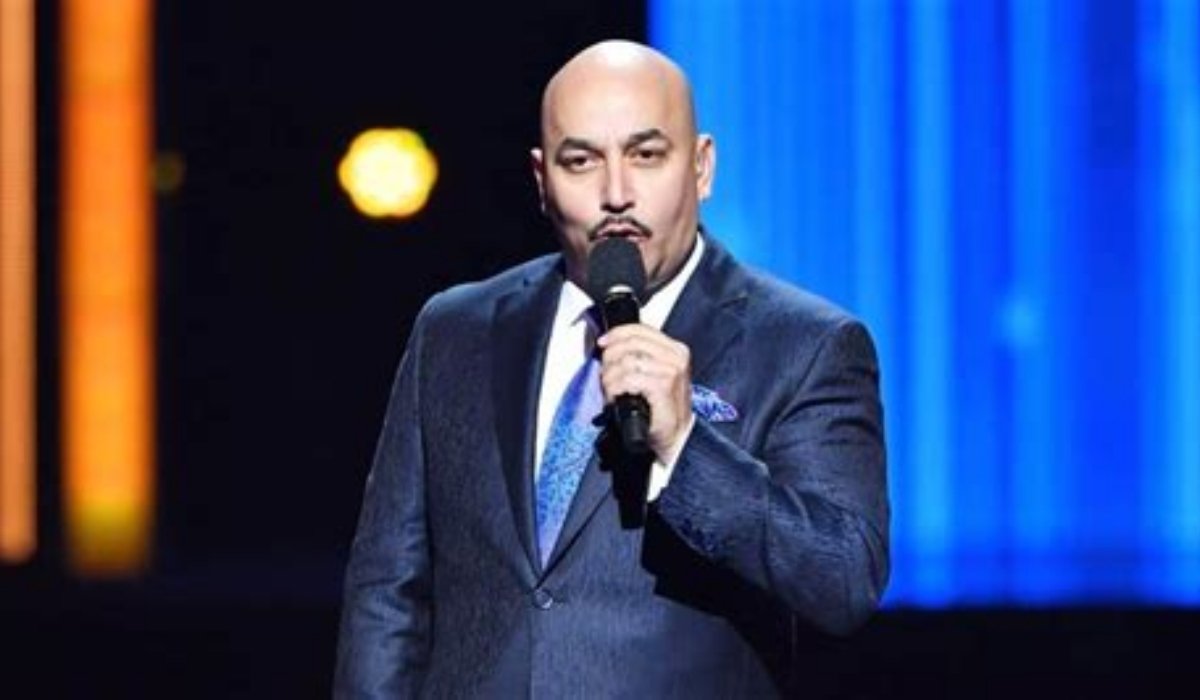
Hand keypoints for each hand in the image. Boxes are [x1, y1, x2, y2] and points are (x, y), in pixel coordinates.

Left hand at [596, 324, 692, 459]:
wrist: (676, 436)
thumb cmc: (662, 408)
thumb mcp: (654, 374)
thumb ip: (639, 357)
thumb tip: (611, 347)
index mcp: (675, 350)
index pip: (640, 329)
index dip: (617, 334)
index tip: (603, 342)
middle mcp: (676, 357)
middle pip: (631, 343)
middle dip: (611, 357)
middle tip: (605, 373)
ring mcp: (671, 371)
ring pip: (627, 361)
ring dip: (611, 376)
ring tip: (610, 389)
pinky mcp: (664, 386)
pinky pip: (629, 378)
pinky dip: (616, 387)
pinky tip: (615, 396)